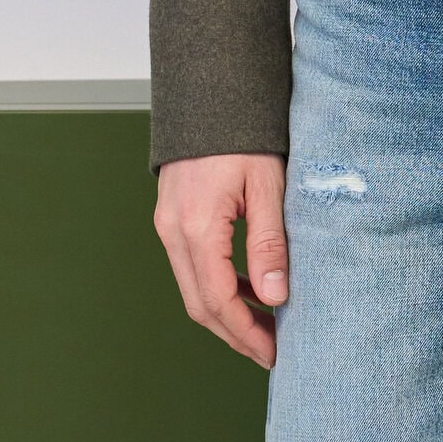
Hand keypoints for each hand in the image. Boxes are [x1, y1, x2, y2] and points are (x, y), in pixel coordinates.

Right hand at [154, 152, 289, 366]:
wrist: (211, 88)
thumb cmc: (245, 131)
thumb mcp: (268, 184)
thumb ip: (270, 243)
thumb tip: (275, 298)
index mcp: (196, 227)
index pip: (218, 301)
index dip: (247, 333)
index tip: (275, 353)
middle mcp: (173, 231)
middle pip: (200, 304)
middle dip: (236, 333)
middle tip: (272, 350)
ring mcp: (167, 224)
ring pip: (193, 288)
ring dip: (227, 312)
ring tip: (266, 324)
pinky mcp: (172, 216)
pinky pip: (191, 266)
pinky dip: (217, 285)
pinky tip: (247, 288)